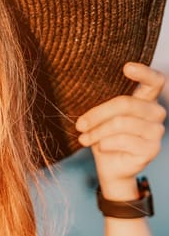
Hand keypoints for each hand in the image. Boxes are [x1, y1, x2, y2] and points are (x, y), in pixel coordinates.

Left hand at [75, 62, 165, 198]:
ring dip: (97, 132)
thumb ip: (103, 105)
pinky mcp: (152, 149)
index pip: (154, 81)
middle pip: (125, 104)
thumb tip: (83, 90)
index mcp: (145, 100)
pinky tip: (100, 147)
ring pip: (121, 123)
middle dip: (97, 114)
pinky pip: (123, 140)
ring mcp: (156, 131)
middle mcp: (155, 113)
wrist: (109, 167)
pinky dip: (105, 144)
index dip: (143, 73)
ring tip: (84, 139)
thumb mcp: (100, 119)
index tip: (126, 67)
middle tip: (80, 125)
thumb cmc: (104, 138)